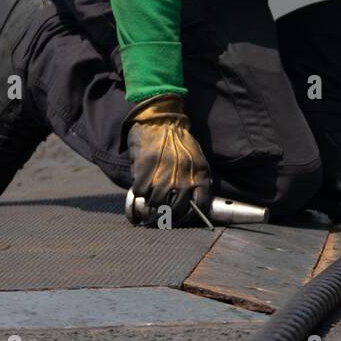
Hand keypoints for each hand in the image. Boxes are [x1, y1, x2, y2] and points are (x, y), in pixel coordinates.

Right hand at [124, 94, 212, 226]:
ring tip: (149, 203)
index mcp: (200, 174)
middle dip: (167, 217)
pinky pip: (140, 192)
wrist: (161, 121)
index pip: (201, 206)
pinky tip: (140, 187)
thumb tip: (193, 205)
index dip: (191, 217)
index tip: (181, 219)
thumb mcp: (197, 159)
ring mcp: (165, 175)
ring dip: (151, 206)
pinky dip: (139, 193)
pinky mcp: (146, 171)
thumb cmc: (179, 141)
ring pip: (156, 203)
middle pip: (176, 210)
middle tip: (159, 218)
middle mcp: (185, 177)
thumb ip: (196, 180)